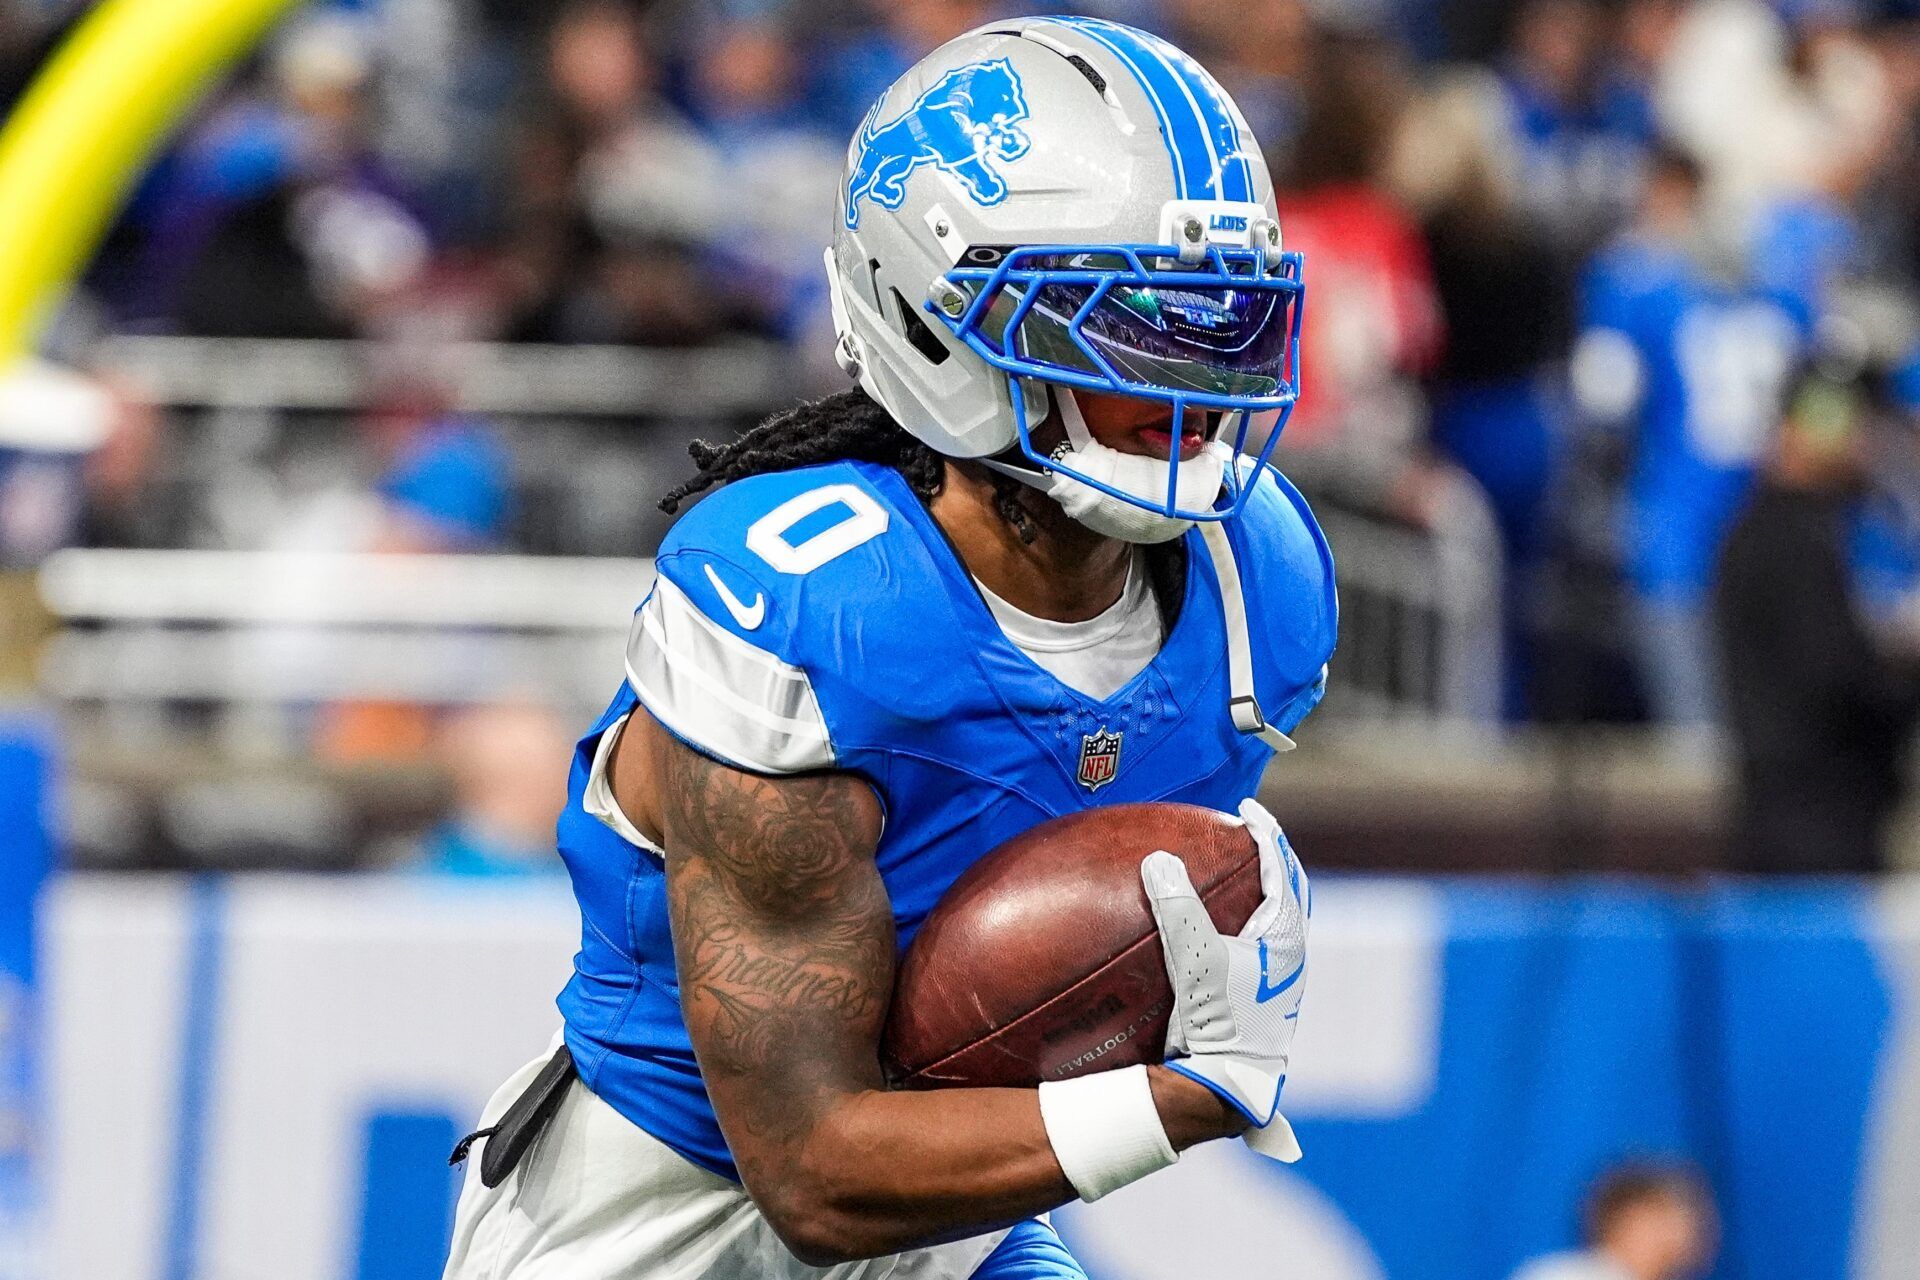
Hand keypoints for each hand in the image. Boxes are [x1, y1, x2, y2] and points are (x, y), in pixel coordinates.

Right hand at [1140, 797, 1307, 1160]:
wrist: (1231, 1084)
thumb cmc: (1221, 1021)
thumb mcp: (1196, 960)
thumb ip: (1177, 908)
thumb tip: (1160, 859)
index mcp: (1287, 937)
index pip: (1282, 869)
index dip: (1266, 835)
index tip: (1246, 812)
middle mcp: (1291, 955)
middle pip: (1289, 891)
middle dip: (1272, 860)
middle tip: (1249, 836)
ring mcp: (1278, 979)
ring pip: (1277, 920)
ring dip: (1260, 891)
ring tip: (1235, 874)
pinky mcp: (1261, 998)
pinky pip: (1257, 945)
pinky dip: (1241, 922)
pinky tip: (1211, 931)